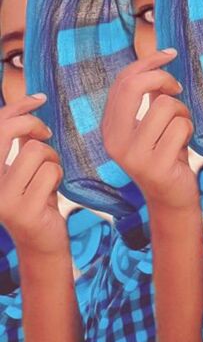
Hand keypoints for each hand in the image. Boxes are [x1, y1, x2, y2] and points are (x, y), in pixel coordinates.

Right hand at [0, 94, 68, 256]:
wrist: (42, 242)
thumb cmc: (36, 197)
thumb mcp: (26, 166)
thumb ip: (22, 140)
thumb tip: (31, 106)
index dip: (17, 106)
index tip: (38, 98)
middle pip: (8, 131)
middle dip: (34, 125)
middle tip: (47, 133)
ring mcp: (0, 198)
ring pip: (35, 151)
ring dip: (51, 159)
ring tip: (49, 175)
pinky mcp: (20, 210)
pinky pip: (50, 172)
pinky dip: (58, 176)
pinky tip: (52, 192)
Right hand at [102, 49, 198, 212]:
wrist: (171, 197)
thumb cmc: (166, 152)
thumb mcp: (153, 121)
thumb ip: (150, 94)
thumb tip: (159, 57)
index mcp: (110, 126)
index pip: (123, 81)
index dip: (148, 61)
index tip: (170, 54)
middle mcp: (114, 140)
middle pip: (134, 86)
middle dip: (162, 78)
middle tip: (177, 88)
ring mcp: (132, 155)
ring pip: (165, 106)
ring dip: (182, 113)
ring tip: (179, 131)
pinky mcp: (154, 167)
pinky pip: (181, 127)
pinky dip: (189, 131)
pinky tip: (183, 147)